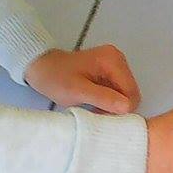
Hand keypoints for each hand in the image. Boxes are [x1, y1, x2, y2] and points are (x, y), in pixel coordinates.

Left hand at [24, 45, 140, 112]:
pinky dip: (109, 101)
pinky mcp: (111, 71)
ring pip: (126, 95)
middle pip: (131, 94)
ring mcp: (116, 65)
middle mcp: (119, 59)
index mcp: (113, 61)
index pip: (131, 93)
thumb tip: (127, 107)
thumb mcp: (77, 91)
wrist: (41, 67)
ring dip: (112, 105)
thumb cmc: (56, 78)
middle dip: (117, 107)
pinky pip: (119, 92)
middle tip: (95, 111)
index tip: (99, 113)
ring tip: (93, 106)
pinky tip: (95, 101)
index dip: (120, 108)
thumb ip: (103, 98)